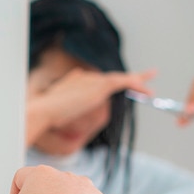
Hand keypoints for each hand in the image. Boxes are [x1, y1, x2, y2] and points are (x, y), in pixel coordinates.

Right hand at [27, 67, 155, 144]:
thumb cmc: (46, 117)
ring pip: (120, 80)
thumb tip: (64, 117)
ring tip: (150, 90)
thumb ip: (66, 109)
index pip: (97, 80)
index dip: (109, 83)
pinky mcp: (100, 86)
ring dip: (137, 82)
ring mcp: (93, 80)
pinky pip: (124, 83)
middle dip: (128, 79)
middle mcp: (86, 77)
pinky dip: (136, 85)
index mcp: (76, 80)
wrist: (44, 112)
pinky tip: (147, 92)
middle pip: (111, 79)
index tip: (118, 84)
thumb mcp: (57, 112)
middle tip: (145, 78)